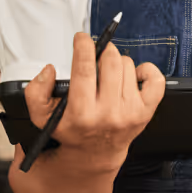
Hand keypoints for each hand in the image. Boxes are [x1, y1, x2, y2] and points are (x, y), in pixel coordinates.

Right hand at [24, 33, 165, 169]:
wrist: (95, 153)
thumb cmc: (71, 129)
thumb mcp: (42, 116)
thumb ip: (35, 91)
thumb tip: (50, 70)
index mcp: (82, 113)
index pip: (85, 69)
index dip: (83, 46)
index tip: (81, 38)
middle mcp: (108, 114)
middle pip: (110, 61)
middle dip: (101, 50)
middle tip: (95, 54)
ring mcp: (130, 113)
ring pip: (128, 65)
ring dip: (117, 62)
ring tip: (108, 72)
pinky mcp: (146, 112)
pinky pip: (156, 79)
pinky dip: (146, 70)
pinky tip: (132, 76)